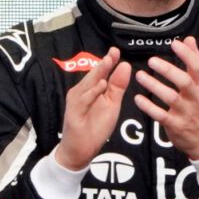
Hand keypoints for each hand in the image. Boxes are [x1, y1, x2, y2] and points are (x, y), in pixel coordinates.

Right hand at [50, 48, 128, 172]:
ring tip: (109, 62)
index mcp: (92, 89)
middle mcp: (82, 92)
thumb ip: (118, 86)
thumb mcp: (112, 104)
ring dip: (98, 74)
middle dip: (104, 63)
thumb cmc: (96, 126)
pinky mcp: (73, 112)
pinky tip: (101, 85)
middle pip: (94, 75)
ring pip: (88, 85)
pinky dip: (92, 92)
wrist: (81, 148)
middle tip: (113, 52)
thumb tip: (125, 65)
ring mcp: (76, 101)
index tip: (116, 50)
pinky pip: (83, 100)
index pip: (101, 72)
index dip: (108, 61)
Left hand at [133, 37, 198, 162]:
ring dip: (154, 86)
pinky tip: (138, 99)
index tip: (174, 44)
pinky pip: (161, 115)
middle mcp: (195, 98)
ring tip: (140, 76)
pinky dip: (149, 107)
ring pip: (171, 98)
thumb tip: (189, 39)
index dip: (187, 55)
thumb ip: (195, 62)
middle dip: (168, 70)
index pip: (197, 67)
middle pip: (184, 82)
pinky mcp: (176, 125)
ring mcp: (186, 112)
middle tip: (151, 61)